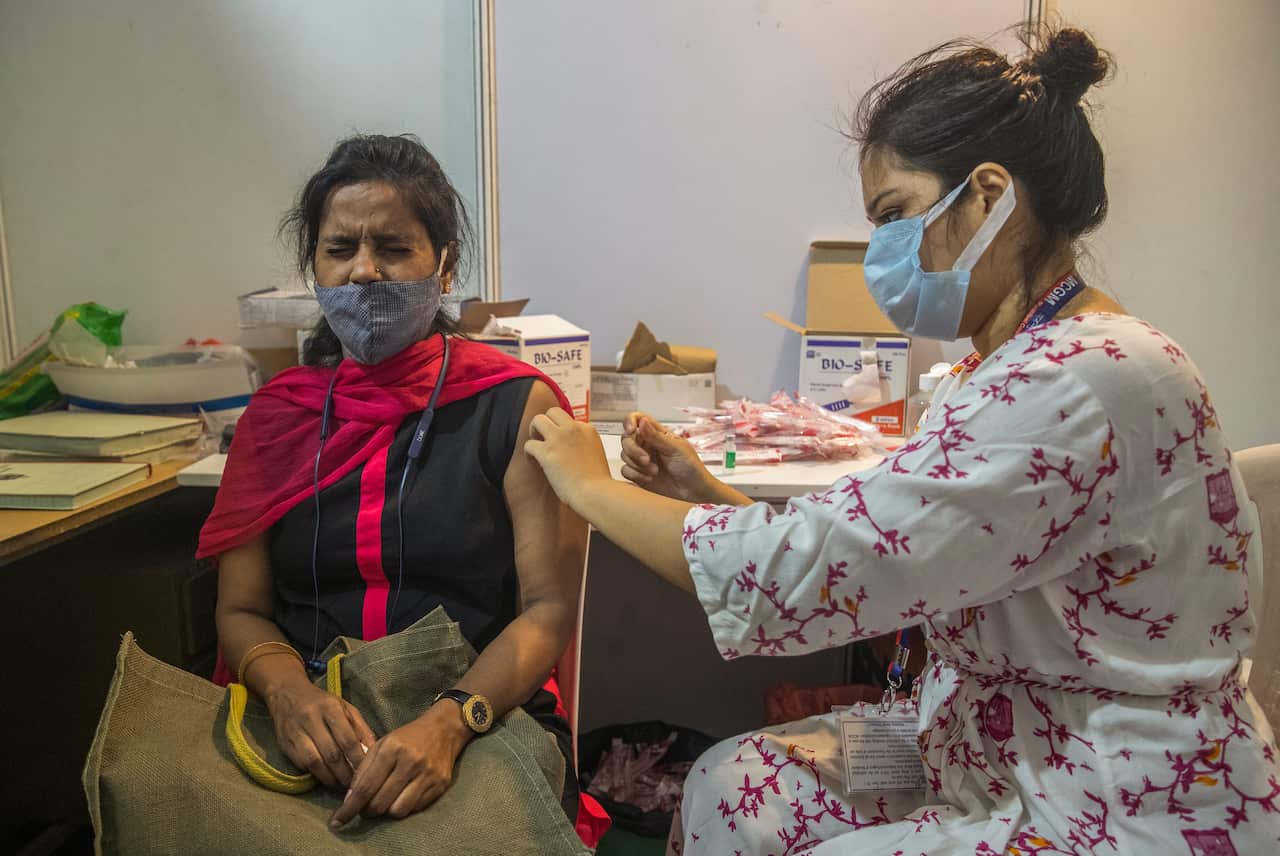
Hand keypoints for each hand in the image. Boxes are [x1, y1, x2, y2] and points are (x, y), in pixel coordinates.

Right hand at [264, 677, 377, 789]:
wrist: (287, 694)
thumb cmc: (322, 702)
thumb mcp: (345, 708)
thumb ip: (360, 728)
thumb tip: (373, 752)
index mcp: (330, 708)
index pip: (347, 739)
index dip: (358, 760)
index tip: (366, 773)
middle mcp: (311, 719)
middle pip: (331, 754)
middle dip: (345, 774)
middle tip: (355, 785)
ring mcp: (296, 732)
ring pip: (315, 762)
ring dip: (330, 778)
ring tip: (341, 786)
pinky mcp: (285, 743)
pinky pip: (302, 764)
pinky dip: (316, 774)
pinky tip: (326, 779)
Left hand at [329, 702, 470, 826]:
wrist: (444, 729)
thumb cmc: (408, 737)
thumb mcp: (382, 744)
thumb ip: (364, 770)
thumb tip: (349, 799)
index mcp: (392, 749)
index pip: (366, 787)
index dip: (350, 808)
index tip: (338, 820)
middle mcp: (410, 762)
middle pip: (380, 802)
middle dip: (367, 811)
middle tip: (364, 808)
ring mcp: (428, 775)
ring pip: (398, 811)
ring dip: (386, 812)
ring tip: (384, 802)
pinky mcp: (440, 785)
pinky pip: (415, 809)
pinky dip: (404, 808)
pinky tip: (401, 797)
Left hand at [524, 407, 612, 506]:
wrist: (595, 492)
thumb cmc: (598, 482)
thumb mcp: (597, 454)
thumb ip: (585, 446)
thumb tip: (573, 450)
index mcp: (588, 430)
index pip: (570, 420)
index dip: (563, 431)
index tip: (560, 443)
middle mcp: (573, 429)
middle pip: (553, 412)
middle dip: (546, 422)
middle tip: (543, 436)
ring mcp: (559, 439)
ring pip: (538, 420)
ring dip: (534, 431)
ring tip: (536, 445)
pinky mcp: (546, 452)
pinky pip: (529, 444)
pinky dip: (528, 452)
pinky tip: (533, 461)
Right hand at [621, 412, 714, 502]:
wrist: (694, 491)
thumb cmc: (691, 467)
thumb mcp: (675, 449)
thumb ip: (656, 436)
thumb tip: (642, 421)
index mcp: (657, 434)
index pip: (637, 419)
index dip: (629, 421)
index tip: (631, 431)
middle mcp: (647, 444)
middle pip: (626, 439)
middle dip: (634, 450)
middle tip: (647, 460)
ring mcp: (641, 460)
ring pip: (625, 455)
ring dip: (637, 464)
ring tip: (655, 471)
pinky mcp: (638, 474)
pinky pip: (625, 470)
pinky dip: (635, 474)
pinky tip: (650, 478)